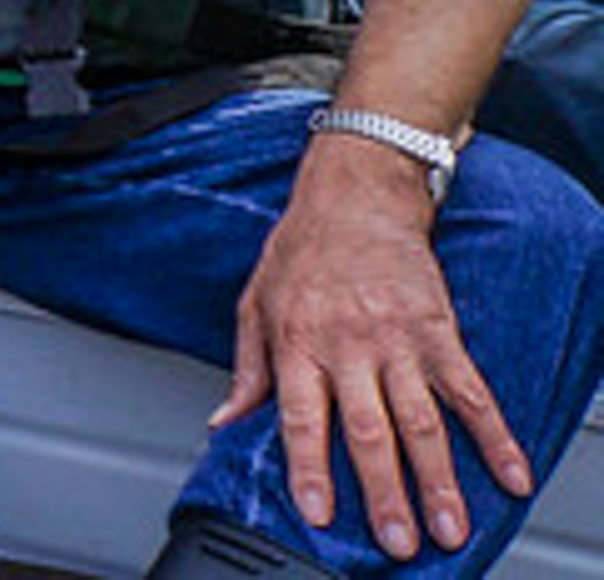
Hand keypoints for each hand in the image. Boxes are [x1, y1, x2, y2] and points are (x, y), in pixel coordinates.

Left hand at [214, 137, 529, 561]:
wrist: (356, 193)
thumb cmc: (301, 249)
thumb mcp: (254, 303)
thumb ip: (246, 369)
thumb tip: (224, 420)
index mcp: (297, 344)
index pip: (301, 419)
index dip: (308, 469)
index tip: (318, 513)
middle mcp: (347, 346)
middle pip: (368, 431)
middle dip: (385, 492)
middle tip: (399, 539)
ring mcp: (397, 340)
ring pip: (421, 421)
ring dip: (439, 478)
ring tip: (452, 524)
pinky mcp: (438, 330)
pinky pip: (470, 390)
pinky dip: (494, 434)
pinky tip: (508, 470)